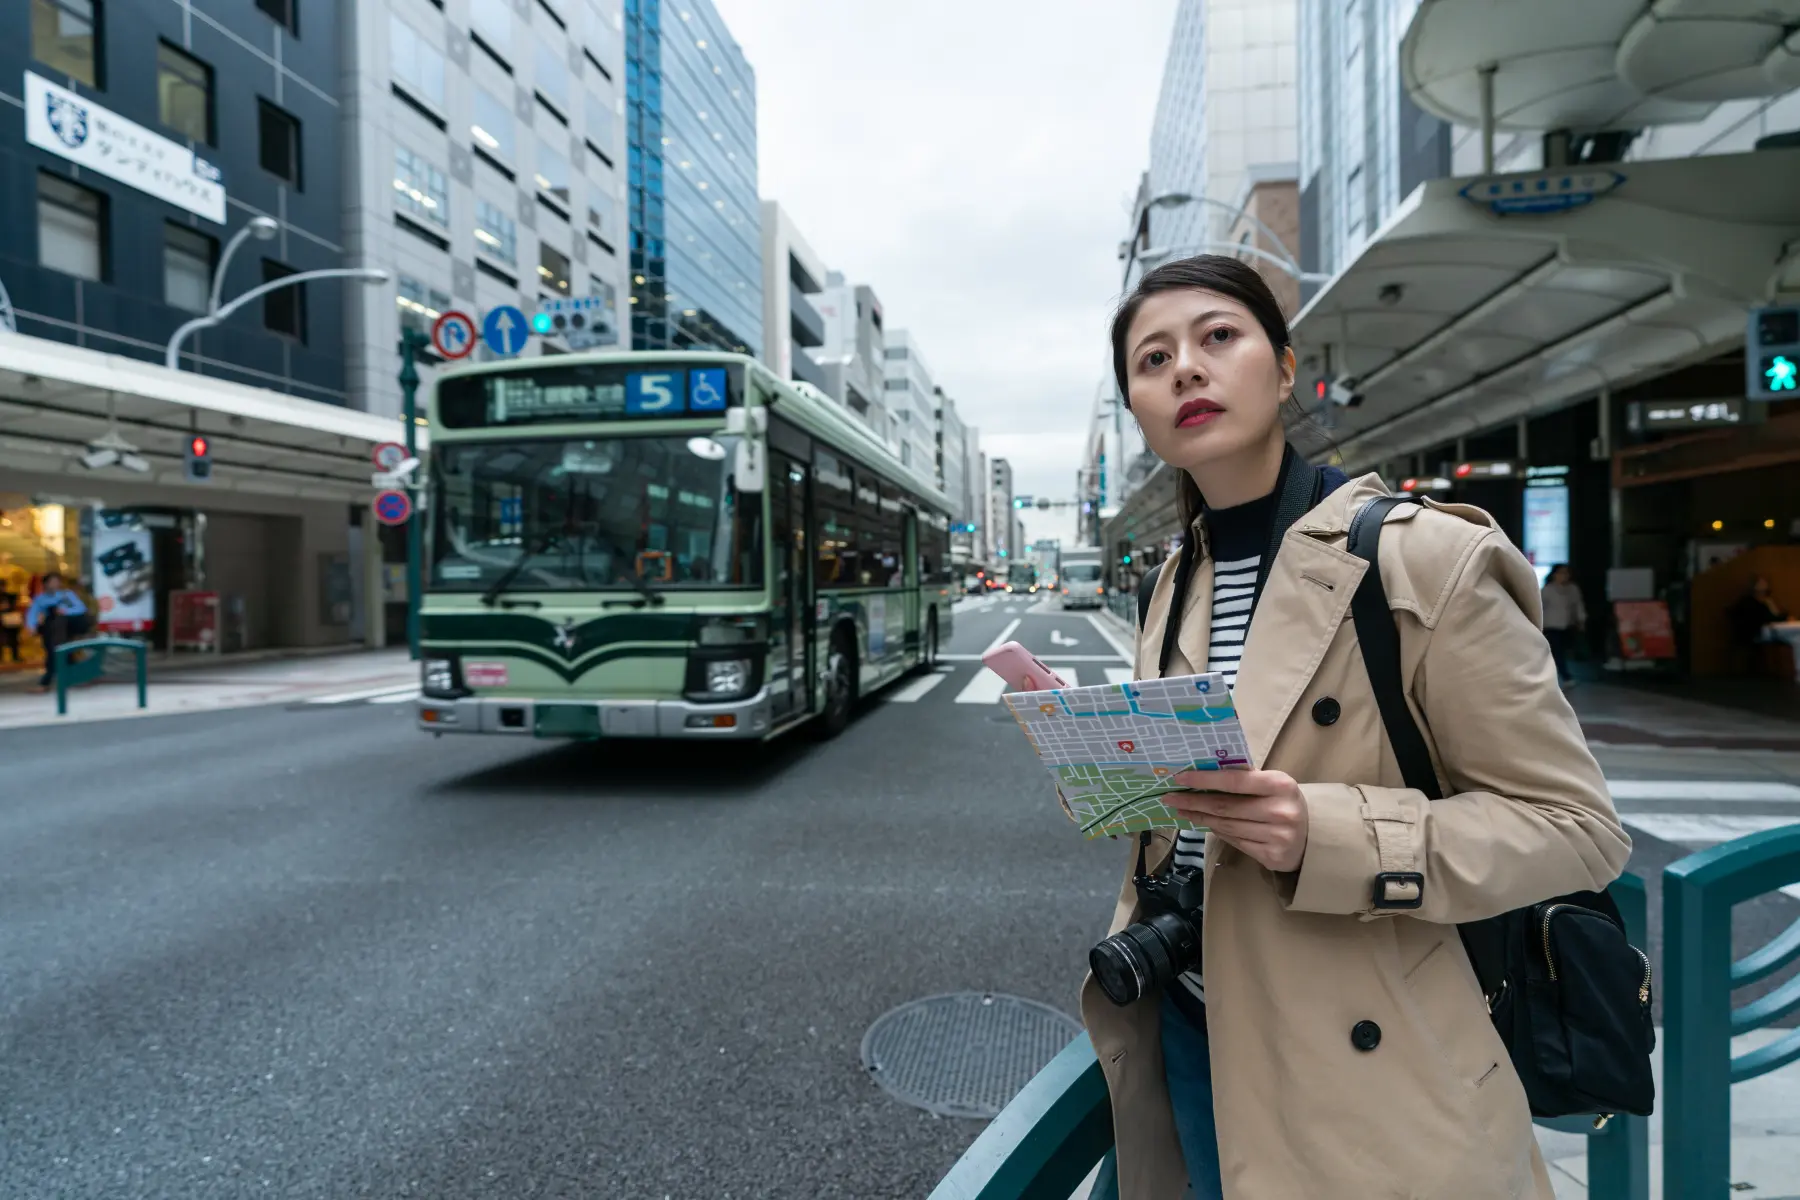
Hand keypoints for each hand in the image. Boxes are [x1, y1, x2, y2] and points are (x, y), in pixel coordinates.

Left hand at [1163, 768, 1309, 872]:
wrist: (1313, 836)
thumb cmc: (1283, 802)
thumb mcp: (1272, 784)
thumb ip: (1245, 777)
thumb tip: (1204, 769)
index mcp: (1280, 785)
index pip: (1235, 781)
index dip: (1205, 779)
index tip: (1179, 778)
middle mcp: (1280, 811)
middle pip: (1225, 807)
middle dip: (1193, 802)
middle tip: (1170, 798)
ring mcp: (1278, 837)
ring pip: (1227, 826)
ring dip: (1201, 818)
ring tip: (1183, 810)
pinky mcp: (1272, 856)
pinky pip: (1235, 842)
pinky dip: (1218, 832)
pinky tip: (1206, 824)